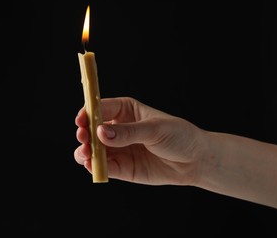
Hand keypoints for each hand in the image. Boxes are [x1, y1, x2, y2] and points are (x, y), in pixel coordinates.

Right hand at [74, 97, 206, 184]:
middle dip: (84, 133)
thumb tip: (101, 133)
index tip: (82, 121)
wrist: (194, 160)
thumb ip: (128, 132)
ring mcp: (117, 148)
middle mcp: (117, 128)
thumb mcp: (154, 129)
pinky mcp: (121, 167)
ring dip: (85, 151)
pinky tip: (92, 165)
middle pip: (92, 129)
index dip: (88, 113)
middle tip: (84, 138)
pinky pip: (103, 166)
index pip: (100, 108)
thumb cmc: (178, 136)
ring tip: (86, 154)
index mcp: (125, 110)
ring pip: (93, 149)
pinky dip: (94, 166)